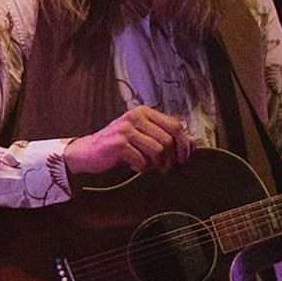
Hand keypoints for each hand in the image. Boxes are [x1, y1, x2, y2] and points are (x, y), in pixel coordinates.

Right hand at [64, 106, 193, 175]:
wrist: (87, 153)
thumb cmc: (118, 146)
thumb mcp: (143, 137)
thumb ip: (166, 136)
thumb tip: (194, 141)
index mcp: (143, 112)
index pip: (175, 125)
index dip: (184, 144)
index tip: (183, 159)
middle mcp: (134, 116)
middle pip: (168, 139)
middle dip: (171, 158)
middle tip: (166, 168)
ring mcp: (125, 129)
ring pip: (158, 150)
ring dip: (158, 165)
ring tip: (151, 168)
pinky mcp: (117, 144)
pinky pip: (142, 160)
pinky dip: (142, 168)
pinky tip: (134, 167)